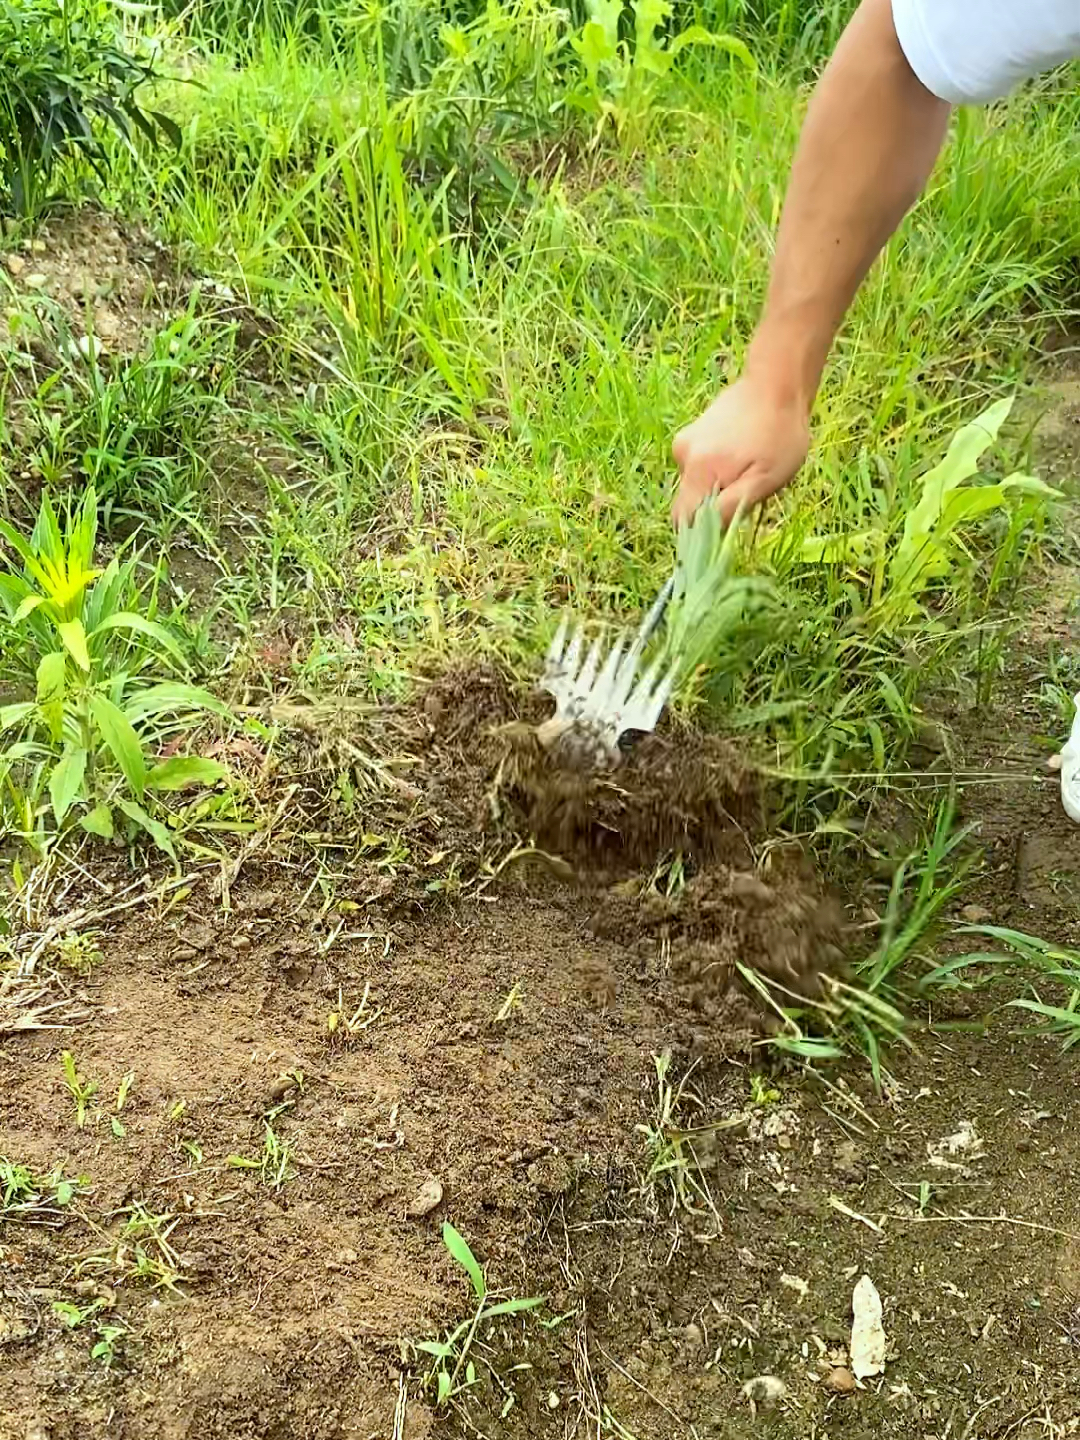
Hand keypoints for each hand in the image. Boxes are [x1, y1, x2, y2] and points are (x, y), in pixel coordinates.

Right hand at [671, 374, 810, 526]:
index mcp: (698, 469)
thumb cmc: (780, 434)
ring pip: (695, 484)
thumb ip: (732, 507)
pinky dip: (716, 470)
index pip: (683, 519)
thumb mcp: (765, 479)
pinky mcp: (692, 433)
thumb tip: (708, 531)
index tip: (729, 522)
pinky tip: (740, 456)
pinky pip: (699, 467)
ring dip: (717, 486)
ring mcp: (685, 441)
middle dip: (713, 506)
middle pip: (688, 502)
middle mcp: (683, 456)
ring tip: (747, 468)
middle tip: (746, 490)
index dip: (702, 530)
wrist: (777, 383)